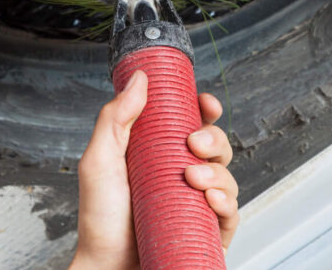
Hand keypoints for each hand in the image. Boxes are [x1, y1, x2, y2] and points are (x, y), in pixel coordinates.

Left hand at [70, 70, 239, 268]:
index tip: (205, 103)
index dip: (204, 110)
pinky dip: (227, 203)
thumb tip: (140, 79)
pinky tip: (211, 200)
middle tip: (194, 143)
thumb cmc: (99, 220)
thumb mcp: (100, 161)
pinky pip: (232, 213)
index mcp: (159, 154)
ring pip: (228, 177)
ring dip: (218, 171)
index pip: (191, 123)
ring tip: (193, 178)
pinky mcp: (207, 232)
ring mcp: (196, 204)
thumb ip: (115, 118)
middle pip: (216, 146)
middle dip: (214, 138)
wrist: (106, 268)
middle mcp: (181, 176)